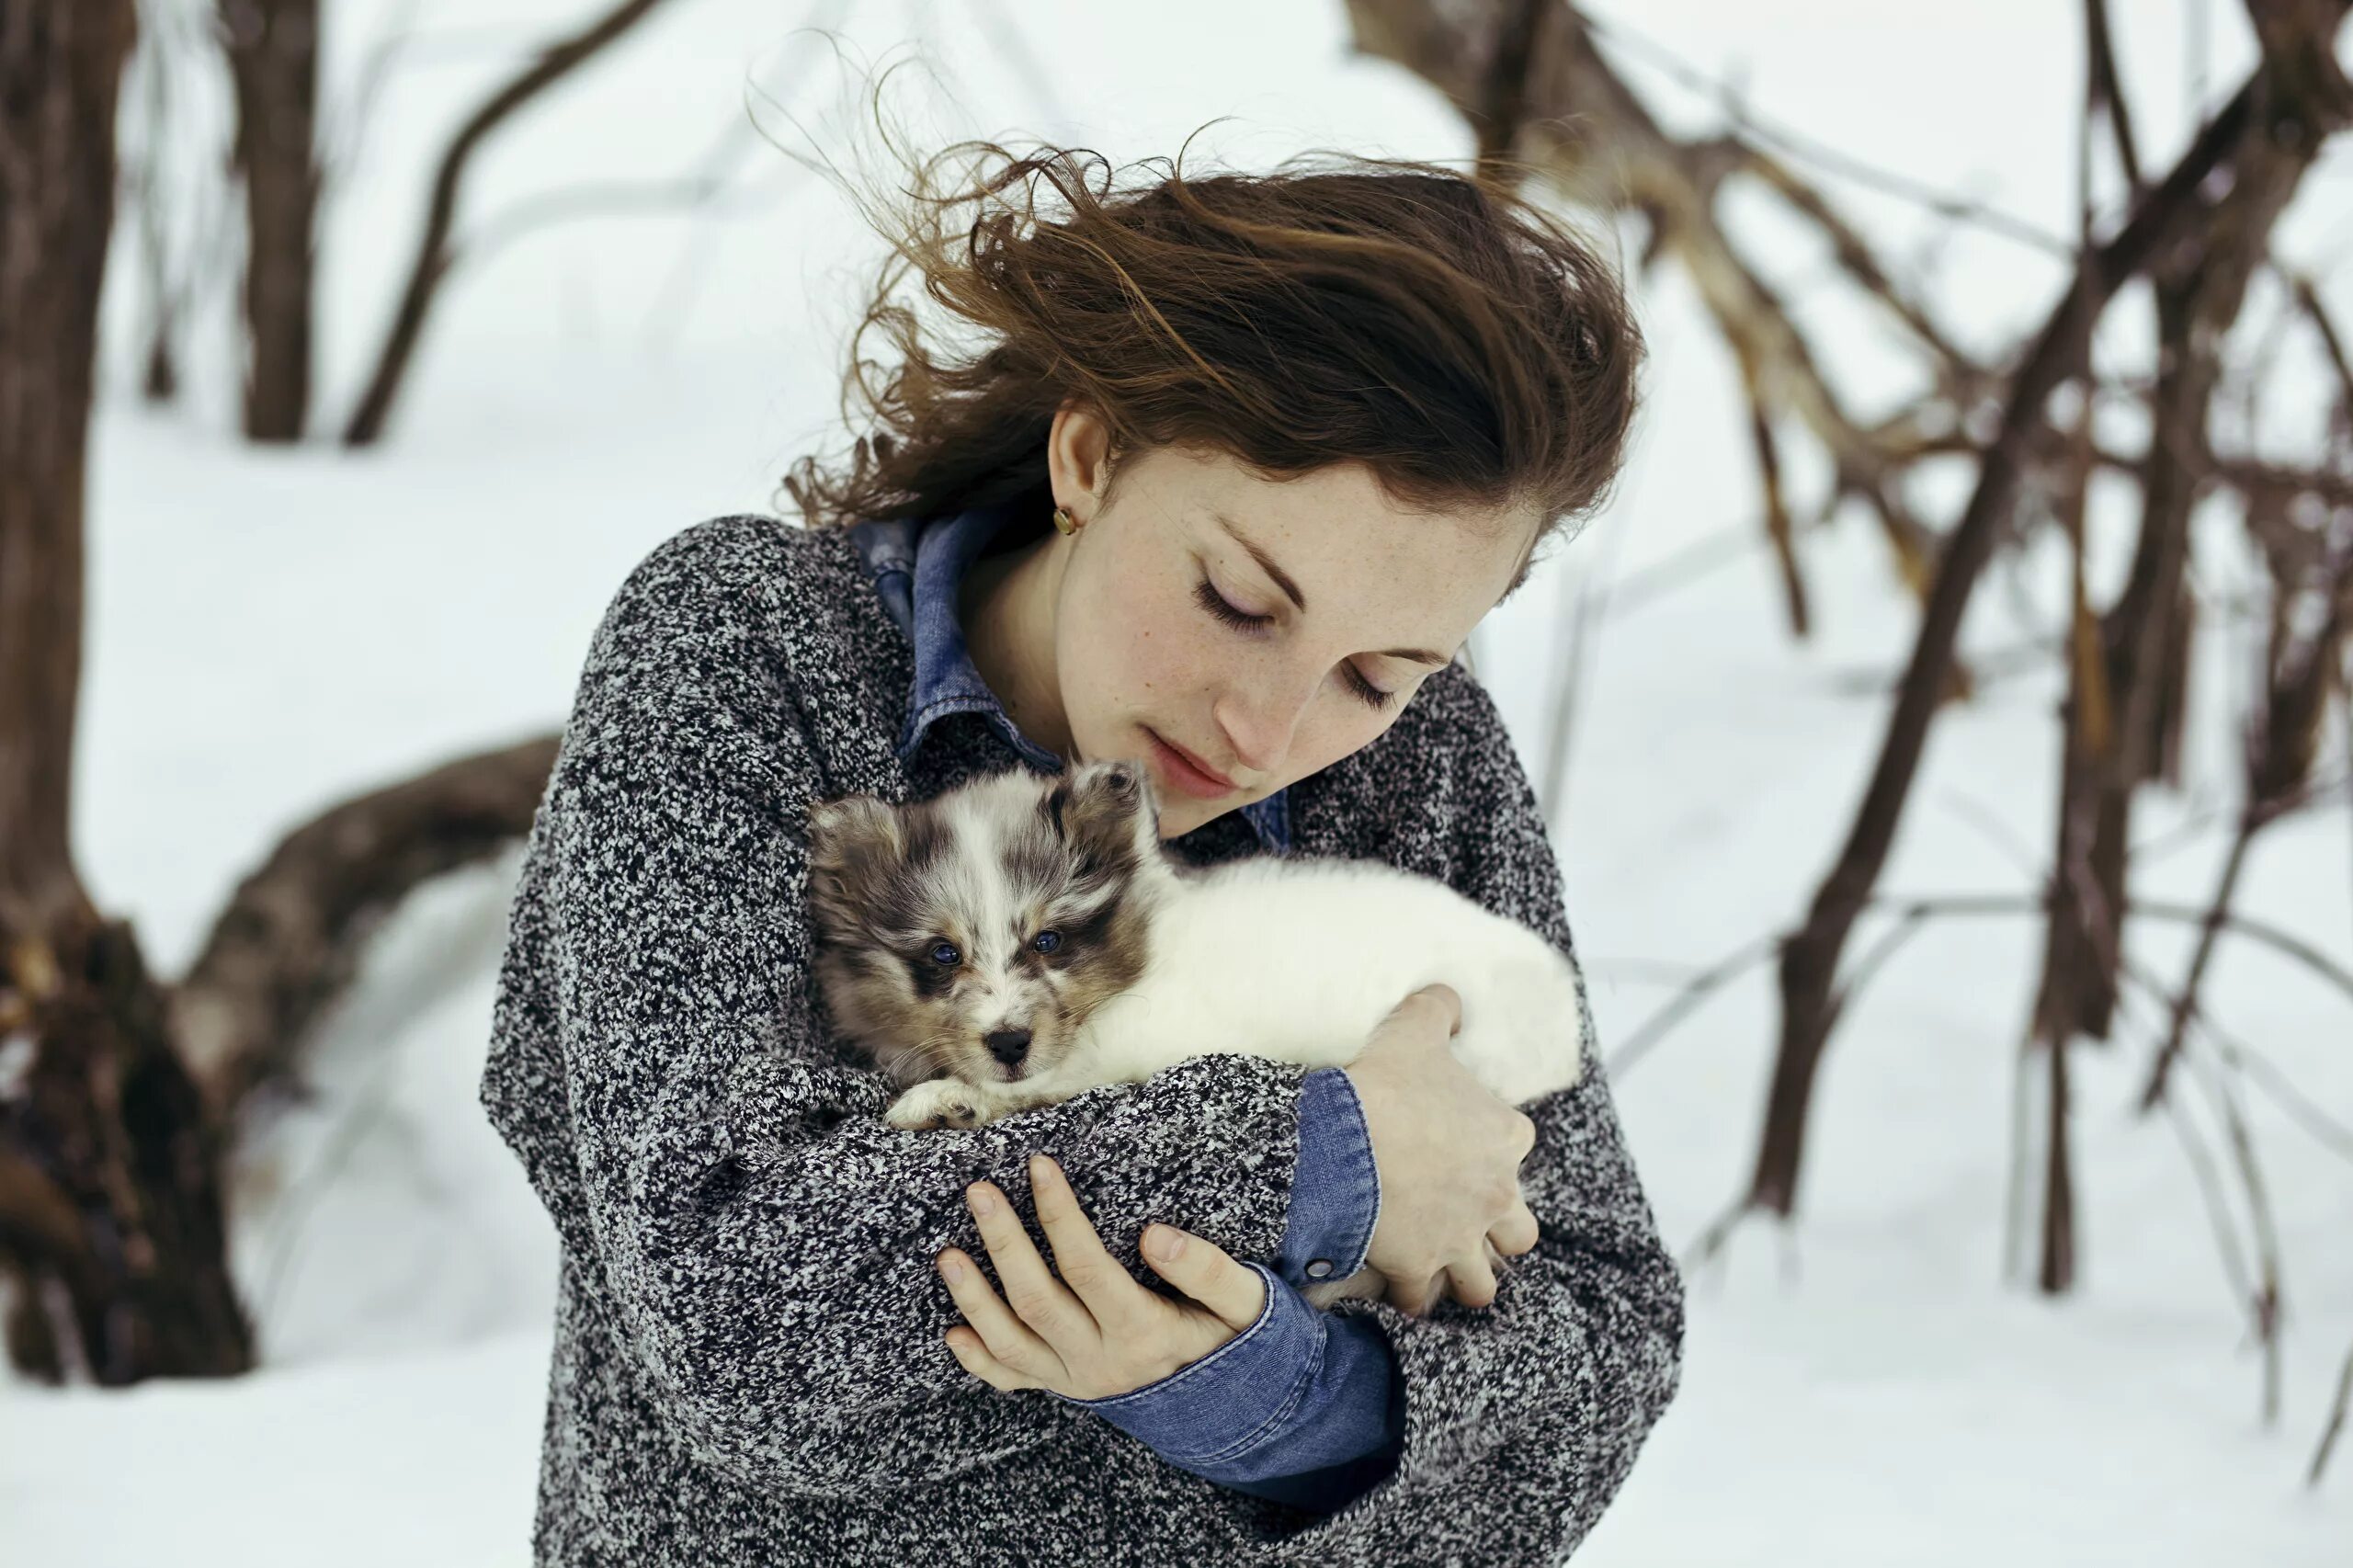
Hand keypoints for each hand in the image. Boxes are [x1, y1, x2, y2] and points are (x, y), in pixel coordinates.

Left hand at [935, 1153, 1267, 1399]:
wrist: (1232, 1404)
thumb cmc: (1234, 1336)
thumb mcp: (1244, 1302)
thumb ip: (1207, 1268)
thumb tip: (1154, 1234)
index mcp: (1145, 1333)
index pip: (1088, 1268)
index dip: (1059, 1216)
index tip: (1039, 1167)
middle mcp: (1102, 1362)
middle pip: (1037, 1300)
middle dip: (1003, 1242)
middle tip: (979, 1192)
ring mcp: (1076, 1380)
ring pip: (1011, 1343)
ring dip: (974, 1298)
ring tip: (947, 1254)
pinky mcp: (1063, 1387)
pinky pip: (1012, 1382)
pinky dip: (978, 1361)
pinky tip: (952, 1332)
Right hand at [1344, 983, 1541, 1315]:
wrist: (1345, 1143)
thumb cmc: (1386, 1086)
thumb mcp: (1415, 1028)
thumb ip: (1438, 1008)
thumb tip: (1452, 1001)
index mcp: (1506, 1137)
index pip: (1516, 1147)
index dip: (1491, 1151)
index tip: (1460, 1153)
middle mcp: (1497, 1194)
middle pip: (1518, 1231)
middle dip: (1496, 1231)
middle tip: (1464, 1221)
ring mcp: (1463, 1237)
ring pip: (1485, 1282)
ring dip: (1466, 1276)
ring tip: (1441, 1268)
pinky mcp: (1424, 1267)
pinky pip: (1425, 1297)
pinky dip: (1413, 1296)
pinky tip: (1397, 1287)